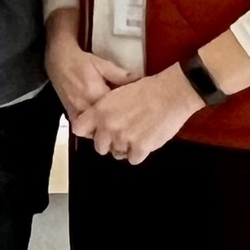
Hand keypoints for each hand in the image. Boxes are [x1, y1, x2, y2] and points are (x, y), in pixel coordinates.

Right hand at [44, 32, 134, 123]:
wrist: (58, 59)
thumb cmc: (81, 61)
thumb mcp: (103, 65)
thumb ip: (122, 75)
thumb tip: (140, 80)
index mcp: (97, 94)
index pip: (117, 112)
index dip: (129, 116)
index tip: (138, 117)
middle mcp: (86, 106)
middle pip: (105, 126)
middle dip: (117, 130)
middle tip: (129, 130)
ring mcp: (77, 111)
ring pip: (93, 131)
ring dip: (104, 133)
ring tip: (115, 131)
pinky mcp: (70, 113)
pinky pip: (82, 129)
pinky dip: (91, 131)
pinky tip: (99, 128)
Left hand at [71, 67, 202, 165]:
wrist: (170, 95)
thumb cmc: (146, 89)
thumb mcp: (116, 94)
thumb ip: (103, 109)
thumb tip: (97, 121)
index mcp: (99, 111)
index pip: (79, 129)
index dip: (88, 131)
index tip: (96, 130)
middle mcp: (108, 127)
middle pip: (99, 147)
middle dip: (108, 143)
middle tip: (119, 135)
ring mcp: (124, 139)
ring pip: (117, 153)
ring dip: (124, 148)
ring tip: (134, 137)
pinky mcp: (141, 148)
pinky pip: (133, 159)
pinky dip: (138, 153)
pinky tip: (144, 142)